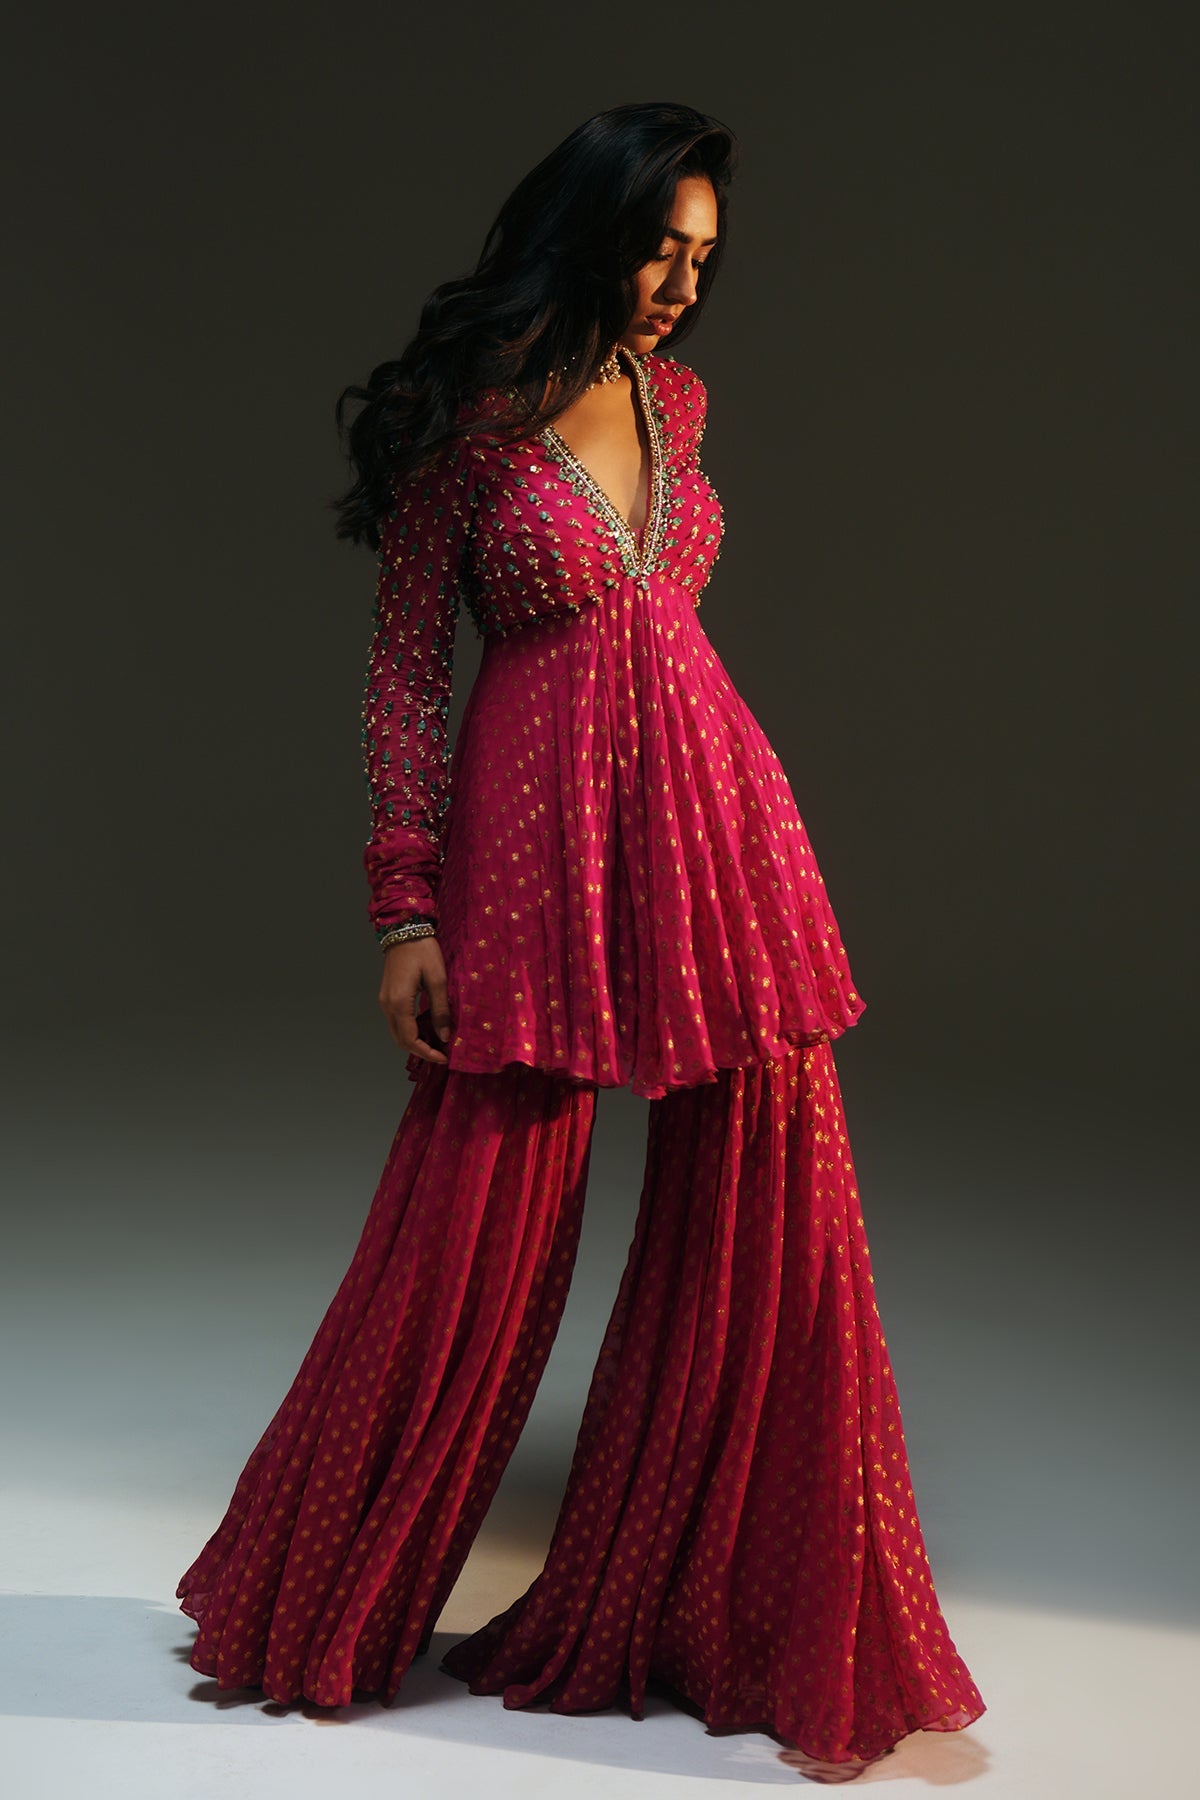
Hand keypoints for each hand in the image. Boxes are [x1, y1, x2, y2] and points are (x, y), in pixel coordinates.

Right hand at [377, 936, 452, 1065]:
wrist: (404, 929)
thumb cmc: (423, 950)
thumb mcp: (437, 979)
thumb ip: (440, 1010)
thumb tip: (445, 1035)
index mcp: (399, 1003)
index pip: (410, 1040)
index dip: (427, 1053)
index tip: (444, 1057)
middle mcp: (387, 1005)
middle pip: (401, 1040)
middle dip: (421, 1050)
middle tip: (441, 1052)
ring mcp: (385, 1000)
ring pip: (397, 1032)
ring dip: (415, 1041)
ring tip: (437, 1041)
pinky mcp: (387, 995)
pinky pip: (396, 1021)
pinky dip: (410, 1030)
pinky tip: (427, 1027)